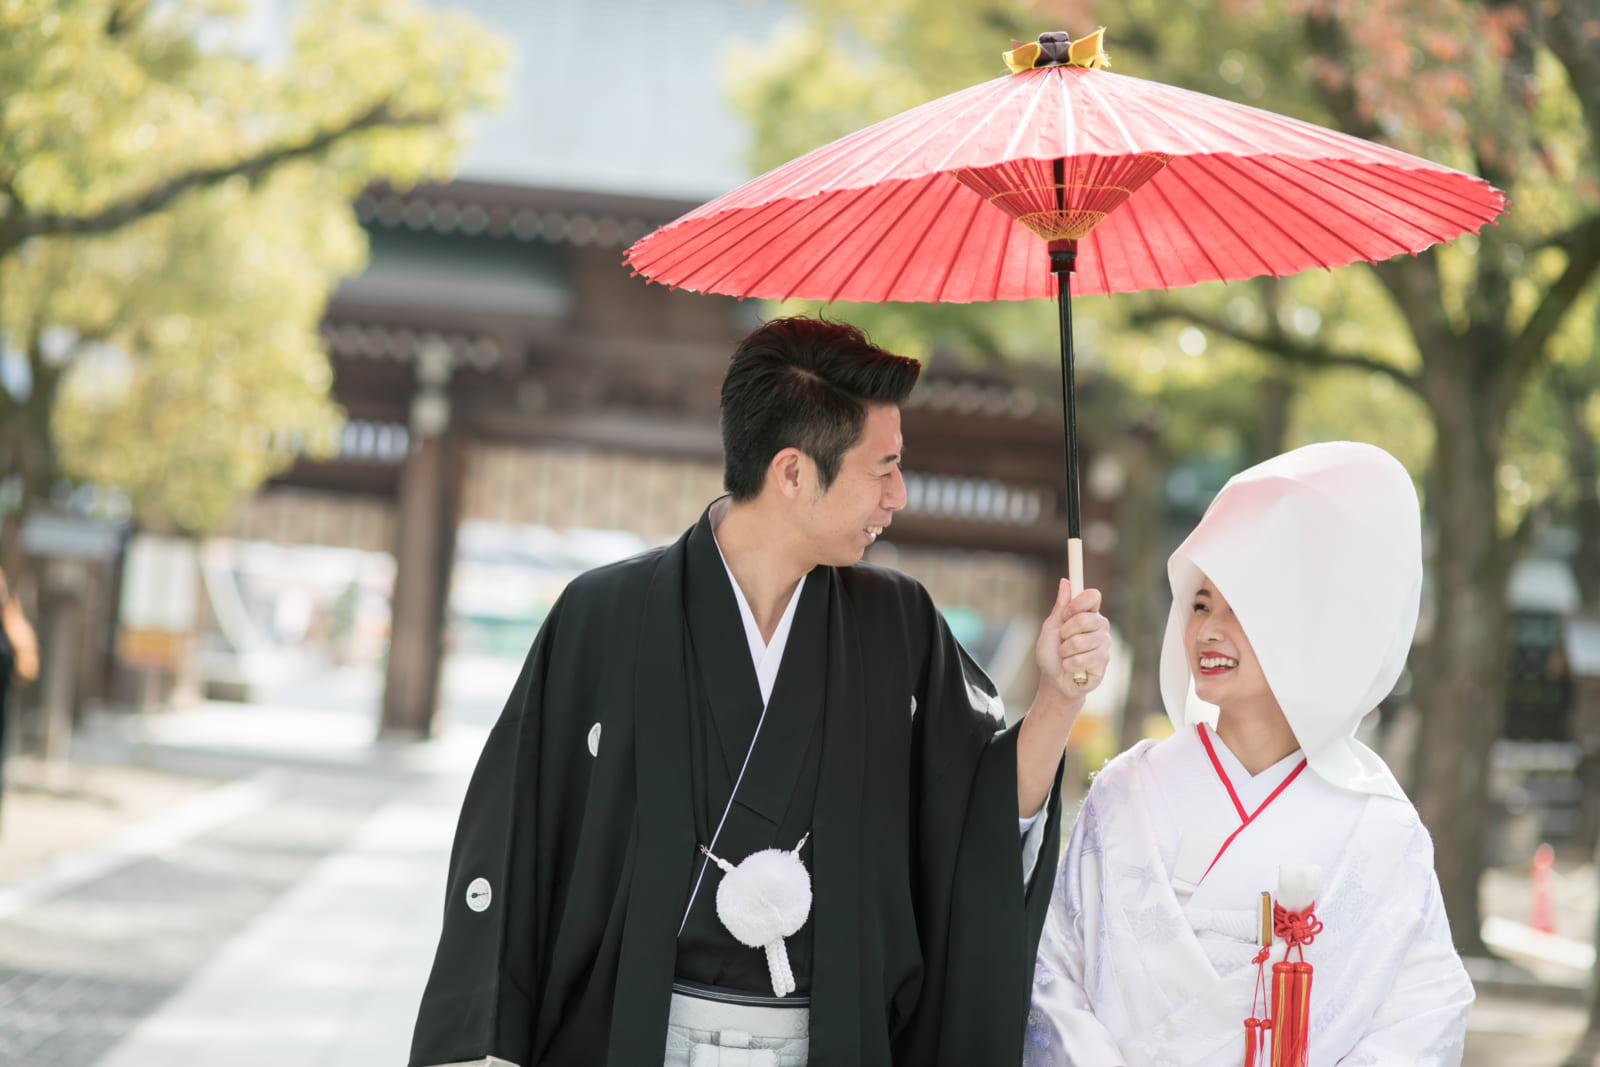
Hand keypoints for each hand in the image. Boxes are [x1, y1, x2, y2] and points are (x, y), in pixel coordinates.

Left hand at [1035, 579, 1110, 703]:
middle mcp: (1100, 626)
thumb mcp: (1051, 627)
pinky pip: (1083, 659)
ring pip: (1080, 641)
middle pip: (1085, 619)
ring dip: (1065, 651)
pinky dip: (1069, 664)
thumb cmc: (1052, 652)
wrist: (1054, 680)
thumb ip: (1060, 606)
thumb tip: (1065, 582)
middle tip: (1062, 641)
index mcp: (1088, 613)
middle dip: (1065, 632)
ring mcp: (1104, 644)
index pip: (1093, 596)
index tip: (1066, 613)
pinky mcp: (1103, 662)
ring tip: (1066, 656)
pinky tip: (1071, 667)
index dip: (1078, 603)